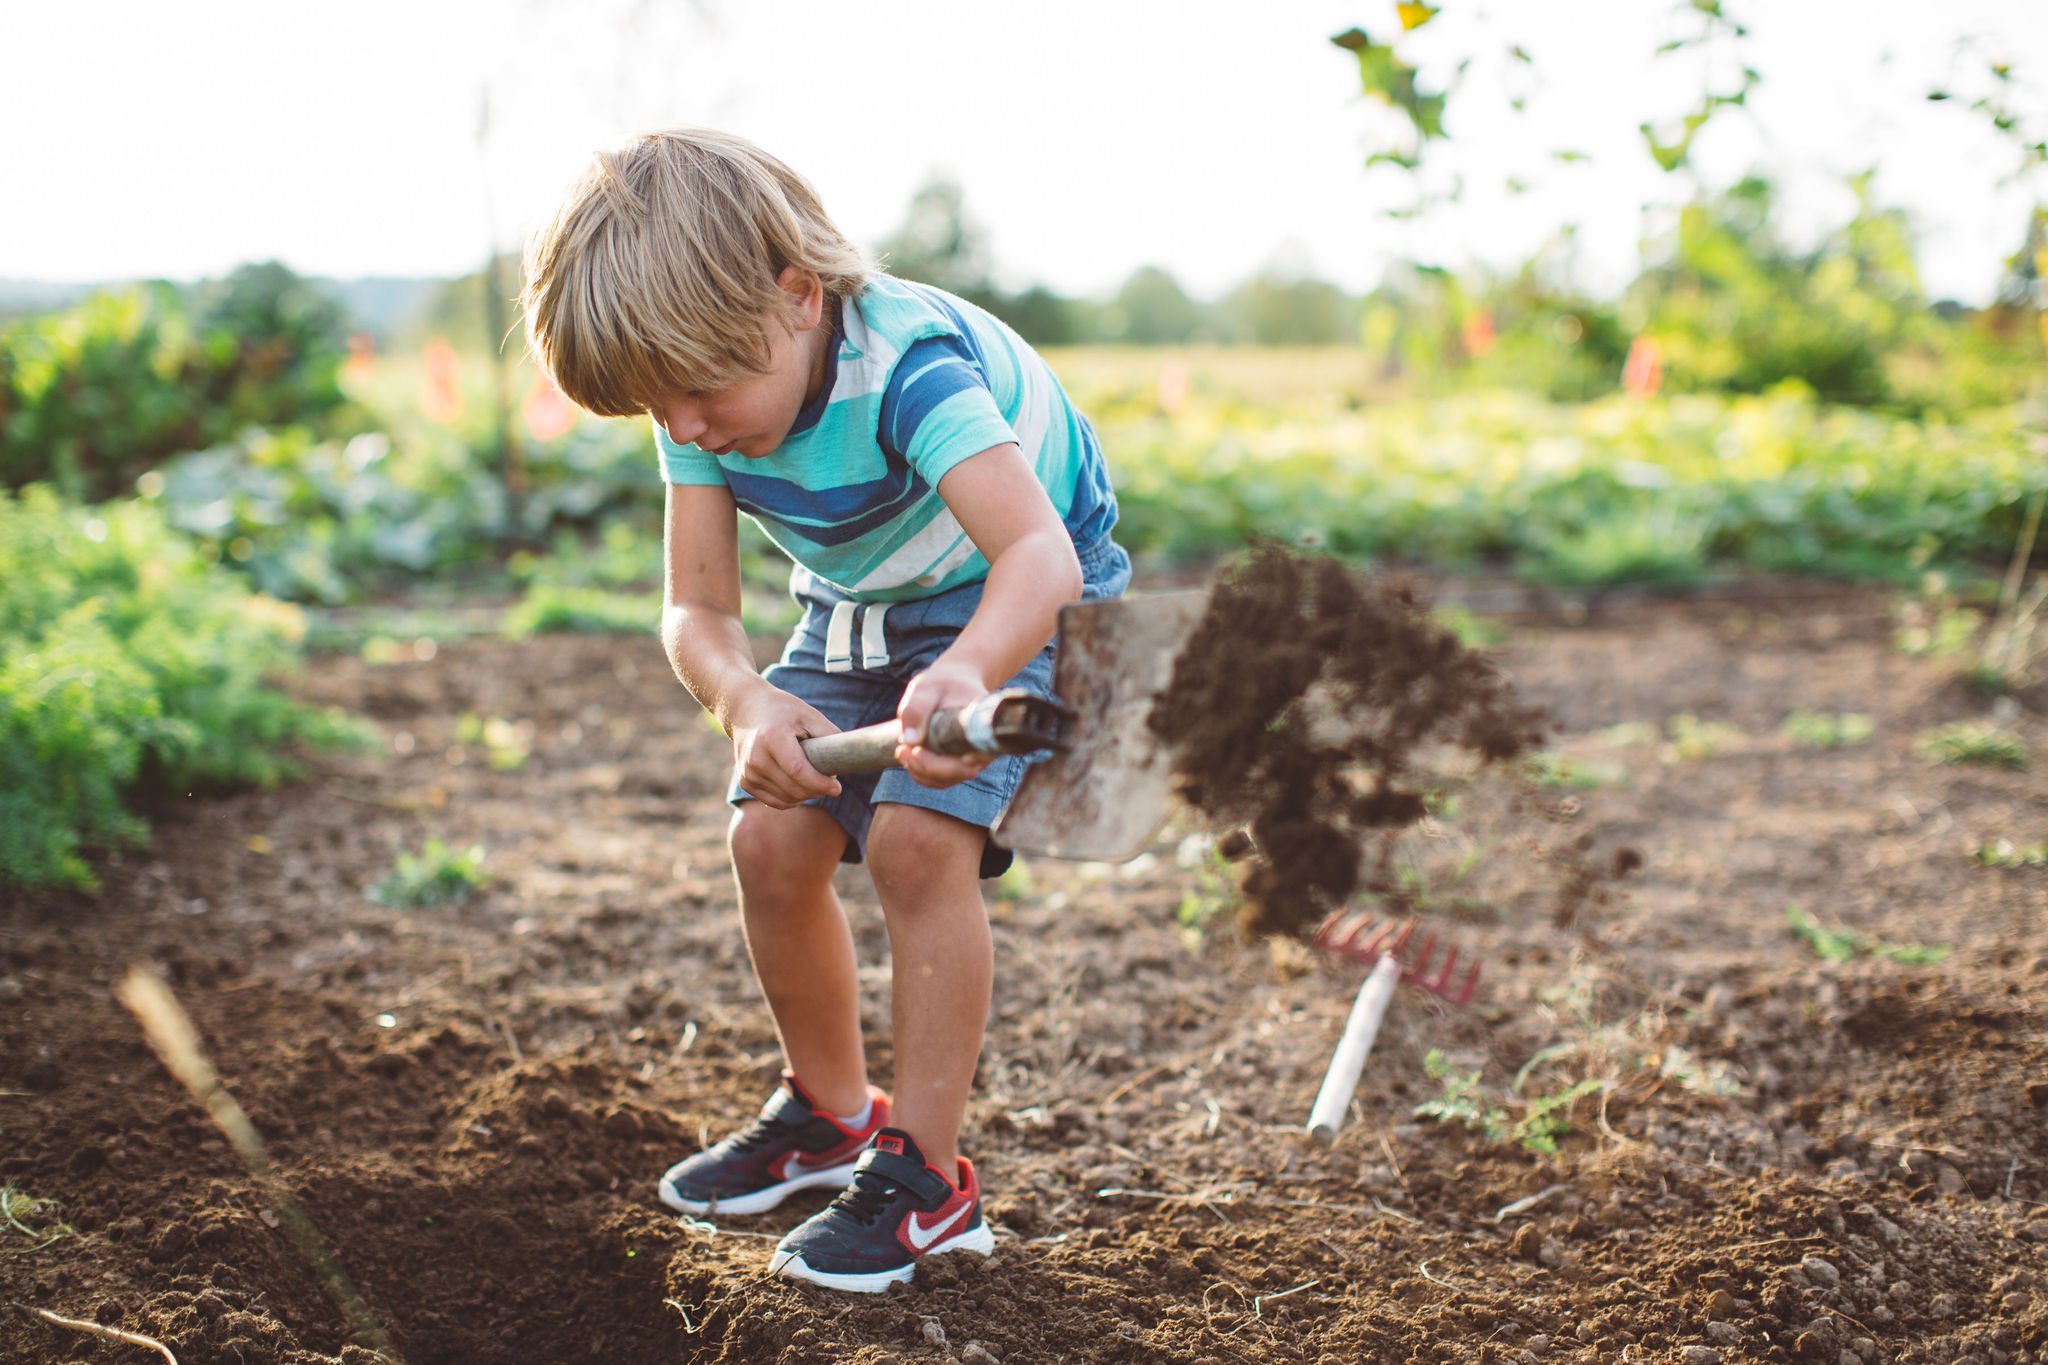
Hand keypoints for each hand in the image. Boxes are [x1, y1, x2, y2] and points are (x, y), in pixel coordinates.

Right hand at [725, 685, 843, 808]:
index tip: (837, 787)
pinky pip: (775, 801)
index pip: (798, 771)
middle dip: (817, 790)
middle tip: (830, 783)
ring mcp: (747, 772)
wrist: (745, 709)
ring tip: (815, 780)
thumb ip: (829, 734)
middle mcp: (755, 758)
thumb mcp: (808, 714)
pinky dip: (792, 798)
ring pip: (786, 799)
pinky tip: (800, 786)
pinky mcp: (746, 781)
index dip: (820, 783)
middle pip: (793, 788)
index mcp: (771, 738)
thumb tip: (849, 758)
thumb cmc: (783, 710)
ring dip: (806, 795)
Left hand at [895, 654, 994, 788]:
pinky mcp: (958, 764)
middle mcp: (983, 747)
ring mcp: (972, 759)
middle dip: (926, 767)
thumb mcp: (926, 687)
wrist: (954, 681)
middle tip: (903, 749)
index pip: (975, 756)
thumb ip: (917, 707)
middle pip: (959, 772)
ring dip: (919, 771)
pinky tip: (907, 755)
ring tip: (902, 750)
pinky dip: (920, 772)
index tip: (919, 751)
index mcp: (983, 726)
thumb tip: (910, 740)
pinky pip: (941, 779)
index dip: (951, 765)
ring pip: (947, 779)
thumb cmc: (943, 683)